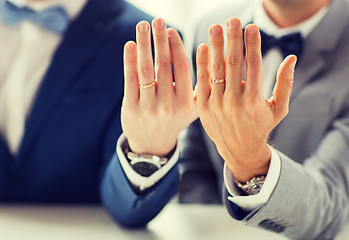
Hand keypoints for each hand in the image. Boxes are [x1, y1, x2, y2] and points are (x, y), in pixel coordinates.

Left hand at [121, 18, 197, 156]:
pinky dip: (129, 60)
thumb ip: (199, 86)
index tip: (172, 30)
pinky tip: (130, 45)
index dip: (177, 47)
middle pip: (164, 65)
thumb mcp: (192, 109)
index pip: (183, 68)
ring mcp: (149, 107)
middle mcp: (168, 106)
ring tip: (143, 26)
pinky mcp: (131, 108)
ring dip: (144, 44)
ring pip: (146, 70)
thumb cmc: (174, 120)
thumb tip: (206, 54)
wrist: (153, 144)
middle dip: (160, 40)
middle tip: (158, 20)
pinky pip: (130, 80)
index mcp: (186, 104)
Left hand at [195, 18, 296, 181]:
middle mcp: (234, 101)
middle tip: (232, 20)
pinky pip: (201, 81)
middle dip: (232, 39)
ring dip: (215, 46)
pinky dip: (202, 63)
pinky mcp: (203, 107)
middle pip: (233, 63)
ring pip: (216, 69)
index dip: (252, 43)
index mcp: (254, 100)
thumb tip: (291, 58)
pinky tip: (203, 47)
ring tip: (216, 28)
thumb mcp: (279, 109)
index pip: (253, 64)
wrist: (239, 149)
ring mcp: (216, 104)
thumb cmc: (261, 126)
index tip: (251, 26)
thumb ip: (285, 83)